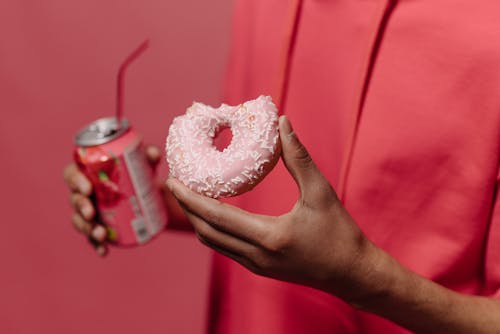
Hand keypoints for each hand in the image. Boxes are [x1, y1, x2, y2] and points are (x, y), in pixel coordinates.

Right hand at [63, 145, 162, 255]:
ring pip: (79, 220)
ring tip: (100, 234)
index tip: (88, 188)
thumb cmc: (138, 171)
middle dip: (80, 207)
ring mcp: (88, 211)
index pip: (72, 174)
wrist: (147, 191)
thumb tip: (154, 154)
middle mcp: (83, 192)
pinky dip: (97, 245)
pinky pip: (92, 237)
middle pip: (74, 199)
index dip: (76, 181)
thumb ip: (148, 155)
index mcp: (87, 172)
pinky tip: (104, 251)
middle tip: (91, 213)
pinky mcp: (98, 225)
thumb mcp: (143, 162)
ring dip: (87, 228)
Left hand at [167, 116, 381, 302]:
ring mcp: (256, 266)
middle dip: (186, 208)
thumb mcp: (322, 193)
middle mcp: (256, 256)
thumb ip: (299, 158)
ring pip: (213, 243)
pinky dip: (213, 229)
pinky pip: (225, 248)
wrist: (351, 273)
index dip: (190, 199)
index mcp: (269, 237)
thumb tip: (283, 123)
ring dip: (197, 220)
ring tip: (189, 196)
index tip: (172, 180)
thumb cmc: (340, 233)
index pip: (216, 217)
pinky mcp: (260, 269)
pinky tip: (214, 213)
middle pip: (207, 232)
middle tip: (175, 184)